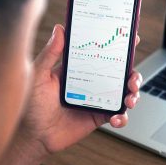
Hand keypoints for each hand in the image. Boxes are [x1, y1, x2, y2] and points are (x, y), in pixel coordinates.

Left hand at [18, 24, 141, 157]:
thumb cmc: (32, 104)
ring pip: (124, 92)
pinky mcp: (99, 116)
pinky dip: (122, 117)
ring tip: (130, 99)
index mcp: (79, 68)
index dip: (118, 46)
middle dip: (133, 73)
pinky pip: (118, 115)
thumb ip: (50, 53)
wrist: (35, 135)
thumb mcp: (38, 75)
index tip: (130, 39)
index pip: (102, 52)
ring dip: (133, 94)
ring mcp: (98, 99)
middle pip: (120, 73)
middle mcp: (92, 81)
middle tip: (132, 78)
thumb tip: (60, 29)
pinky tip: (116, 118)